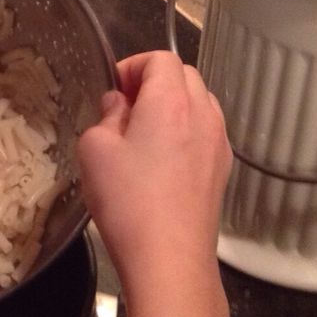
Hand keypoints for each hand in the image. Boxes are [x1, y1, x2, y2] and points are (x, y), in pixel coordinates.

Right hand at [78, 51, 231, 286]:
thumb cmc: (127, 202)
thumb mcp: (94, 150)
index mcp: (170, 100)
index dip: (132, 66)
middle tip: (124, 109)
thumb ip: (105, 117)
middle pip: (184, 75)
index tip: (112, 89)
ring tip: (143, 135)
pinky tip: (161, 162)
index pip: (160, 58)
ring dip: (172, 105)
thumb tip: (118, 106)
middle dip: (153, 82)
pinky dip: (185, 131)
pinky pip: (205, 132)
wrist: (169, 258)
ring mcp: (218, 143)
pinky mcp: (221, 170)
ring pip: (199, 103)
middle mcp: (203, 114)